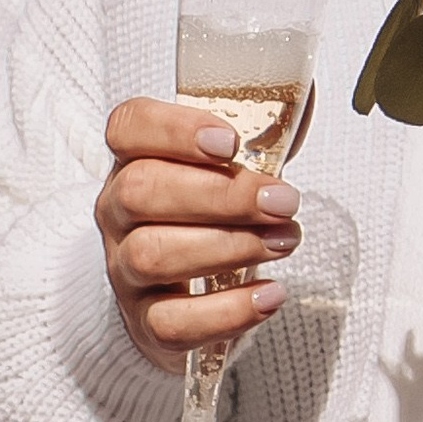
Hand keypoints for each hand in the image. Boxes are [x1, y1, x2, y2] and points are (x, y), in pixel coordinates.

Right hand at [96, 95, 311, 365]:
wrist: (174, 296)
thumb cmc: (207, 216)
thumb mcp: (226, 170)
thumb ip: (262, 134)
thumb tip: (305, 98)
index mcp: (133, 159)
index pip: (128, 127)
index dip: (174, 130)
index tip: (230, 142)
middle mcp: (117, 212)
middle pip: (142, 191)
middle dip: (222, 195)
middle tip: (284, 201)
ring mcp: (125, 270)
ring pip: (153, 255)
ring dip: (229, 247)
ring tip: (285, 241)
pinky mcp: (145, 323)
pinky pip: (171, 322)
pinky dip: (226, 311)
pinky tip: (269, 295)